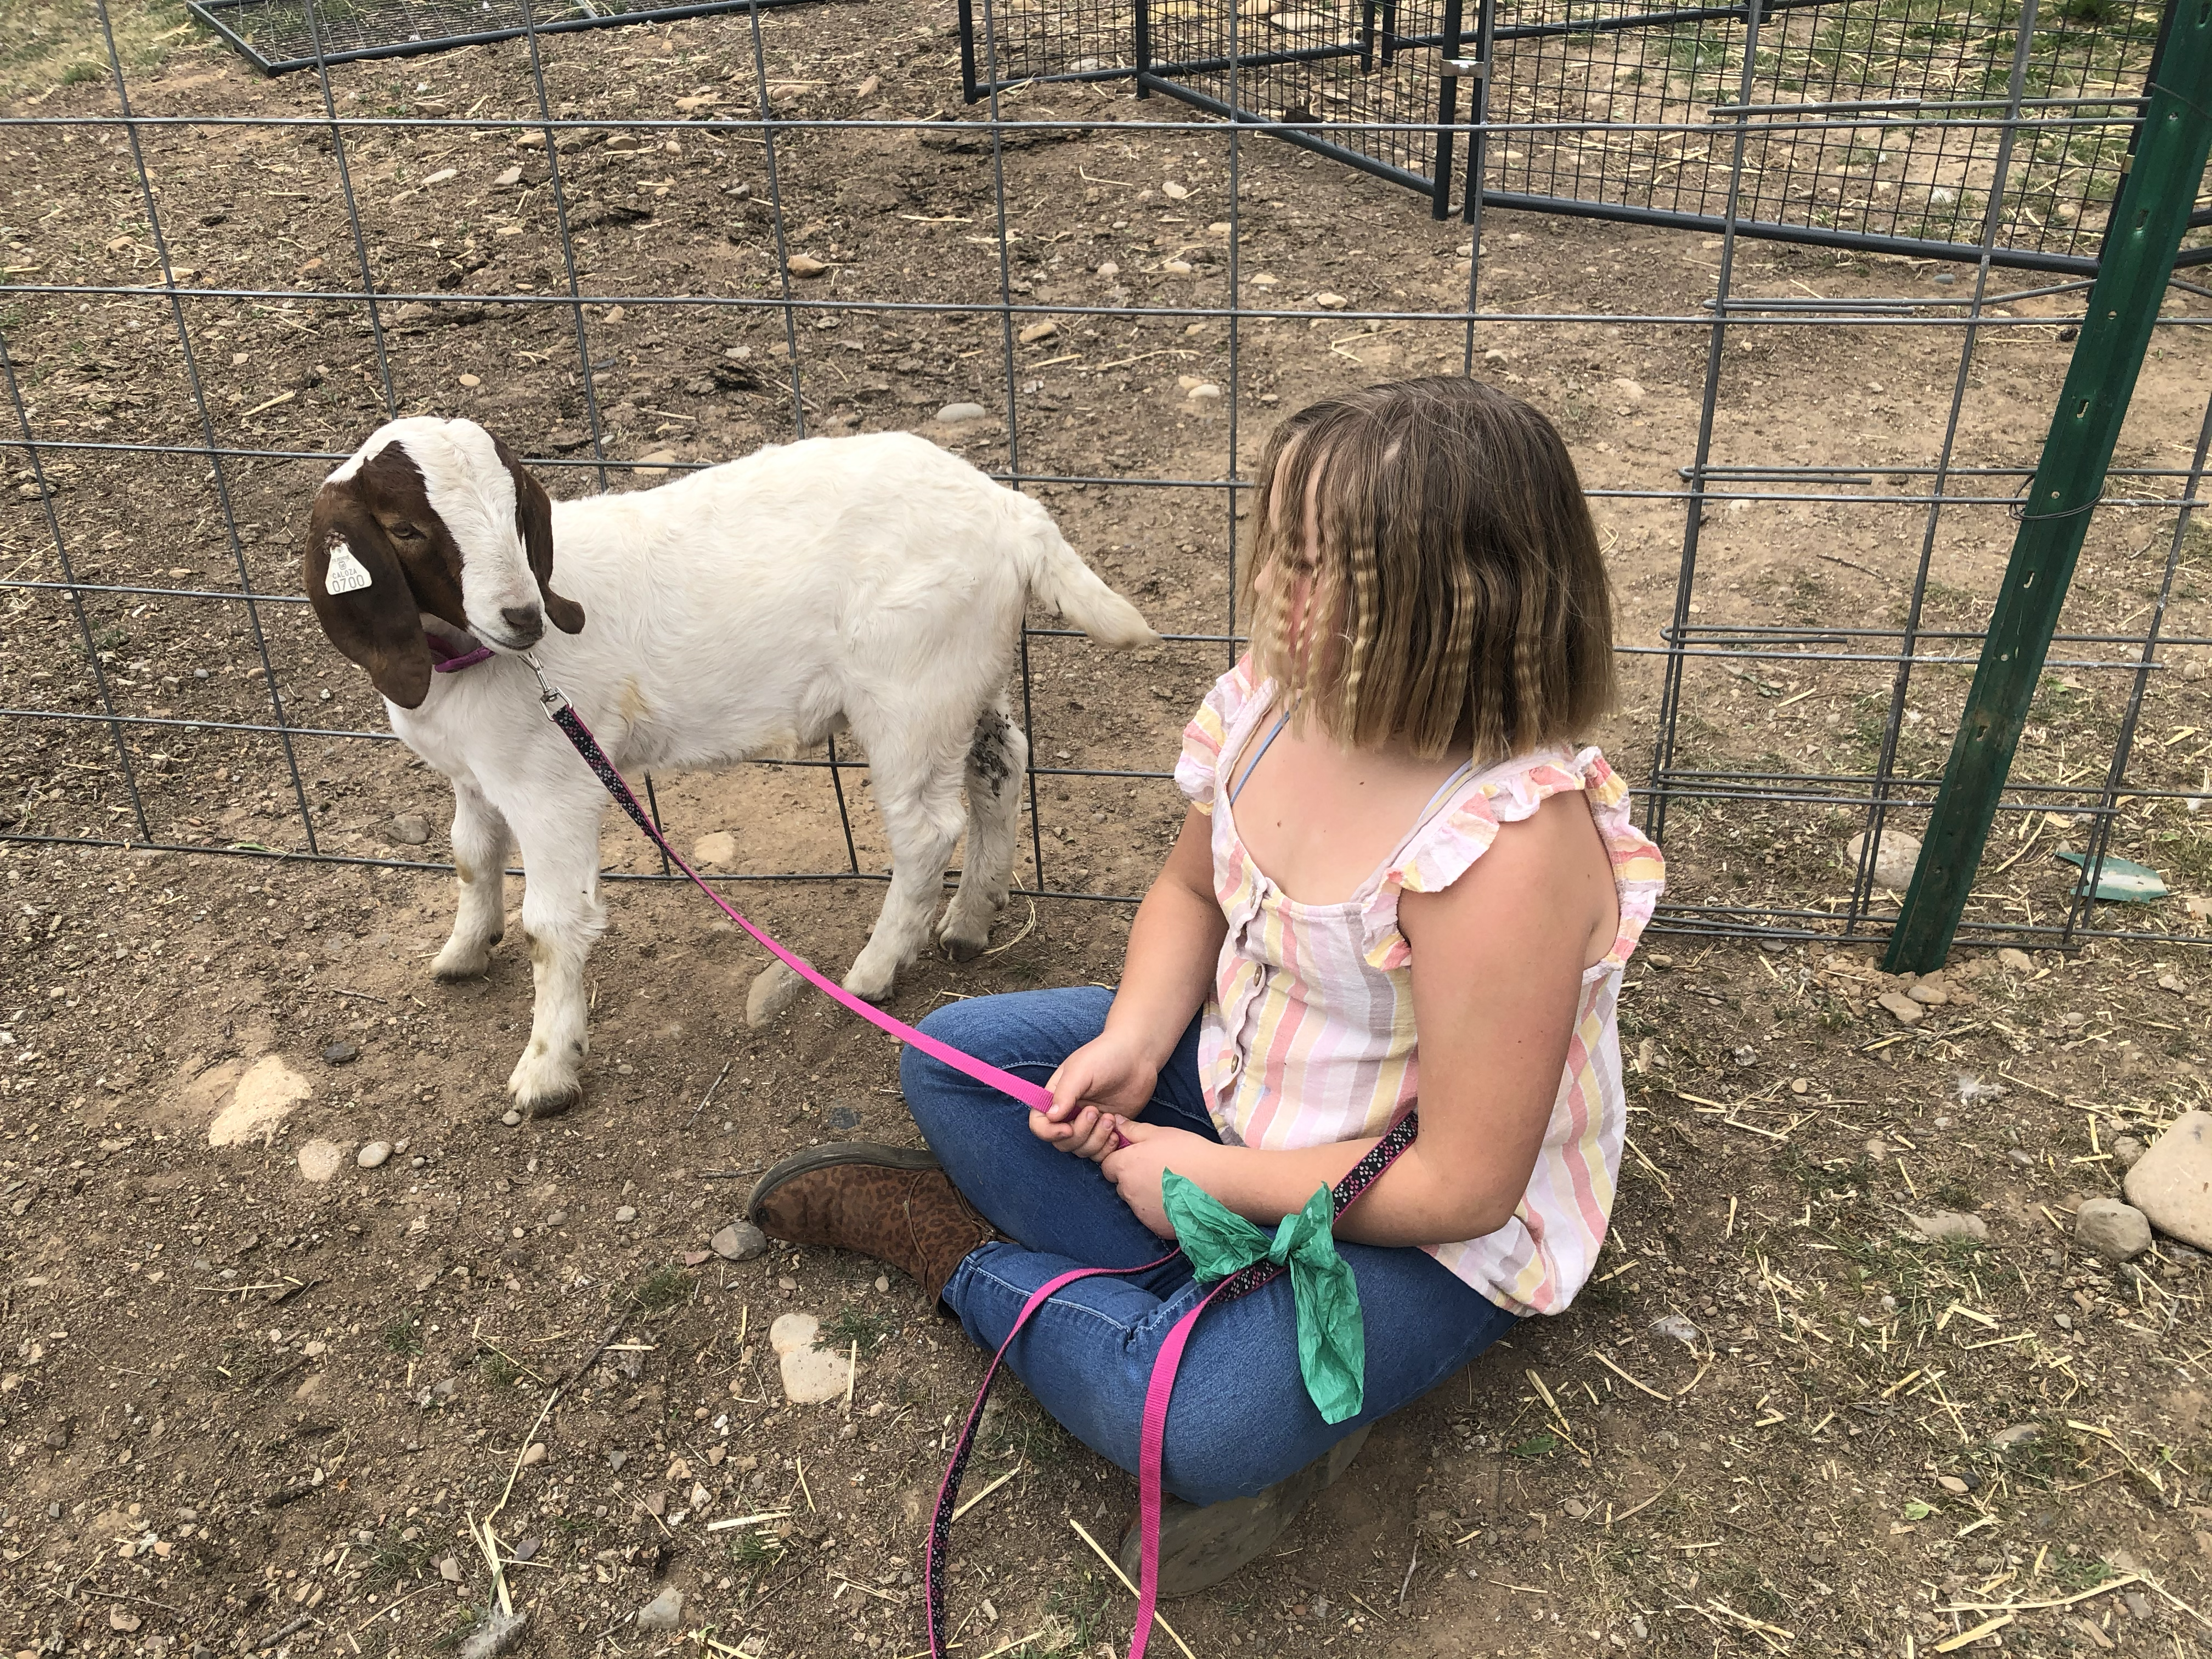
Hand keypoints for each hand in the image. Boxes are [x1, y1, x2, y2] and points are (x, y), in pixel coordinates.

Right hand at [1032, 1029, 1159, 1160]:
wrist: (1138, 1056)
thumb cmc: (1106, 1055)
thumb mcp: (1081, 1070)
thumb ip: (1065, 1093)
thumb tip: (1051, 1116)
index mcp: (1056, 1097)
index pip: (1039, 1124)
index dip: (1049, 1132)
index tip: (1068, 1128)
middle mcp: (1069, 1113)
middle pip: (1061, 1142)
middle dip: (1079, 1133)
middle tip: (1095, 1112)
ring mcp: (1089, 1124)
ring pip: (1081, 1150)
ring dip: (1095, 1140)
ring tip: (1109, 1118)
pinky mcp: (1107, 1131)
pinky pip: (1100, 1152)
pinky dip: (1106, 1148)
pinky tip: (1116, 1131)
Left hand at [1099, 1119, 1218, 1237]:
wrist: (1218, 1181)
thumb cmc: (1189, 1152)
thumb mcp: (1159, 1133)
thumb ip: (1133, 1130)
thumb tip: (1115, 1122)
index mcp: (1125, 1167)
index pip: (1107, 1166)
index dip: (1121, 1160)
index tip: (1139, 1157)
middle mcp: (1128, 1192)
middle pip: (1121, 1185)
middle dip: (1133, 1178)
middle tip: (1157, 1170)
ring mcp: (1141, 1212)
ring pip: (1136, 1202)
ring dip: (1146, 1195)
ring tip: (1171, 1186)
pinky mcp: (1156, 1227)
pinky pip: (1151, 1217)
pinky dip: (1159, 1210)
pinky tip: (1177, 1200)